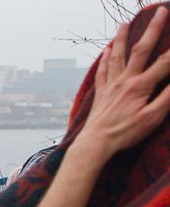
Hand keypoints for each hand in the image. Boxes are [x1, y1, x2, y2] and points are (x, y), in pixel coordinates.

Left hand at [79, 6, 169, 156]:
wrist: (94, 143)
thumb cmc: (125, 133)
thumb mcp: (152, 118)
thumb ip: (167, 98)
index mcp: (140, 86)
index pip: (165, 62)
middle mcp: (125, 80)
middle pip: (141, 49)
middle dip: (153, 29)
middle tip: (160, 11)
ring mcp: (111, 85)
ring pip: (117, 56)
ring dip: (122, 38)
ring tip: (124, 23)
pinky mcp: (101, 92)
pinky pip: (103, 70)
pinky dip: (105, 58)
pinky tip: (106, 50)